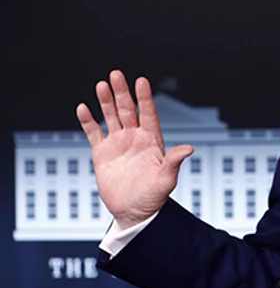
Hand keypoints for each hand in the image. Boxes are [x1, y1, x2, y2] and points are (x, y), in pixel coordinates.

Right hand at [76, 71, 193, 229]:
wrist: (134, 212)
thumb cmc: (153, 197)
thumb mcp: (166, 180)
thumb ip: (174, 162)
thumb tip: (188, 148)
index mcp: (152, 141)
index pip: (148, 114)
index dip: (144, 98)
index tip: (141, 81)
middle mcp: (135, 138)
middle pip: (128, 110)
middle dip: (122, 93)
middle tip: (116, 74)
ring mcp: (118, 144)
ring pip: (111, 117)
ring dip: (106, 102)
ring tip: (102, 85)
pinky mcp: (102, 153)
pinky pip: (94, 133)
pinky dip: (88, 121)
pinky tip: (83, 108)